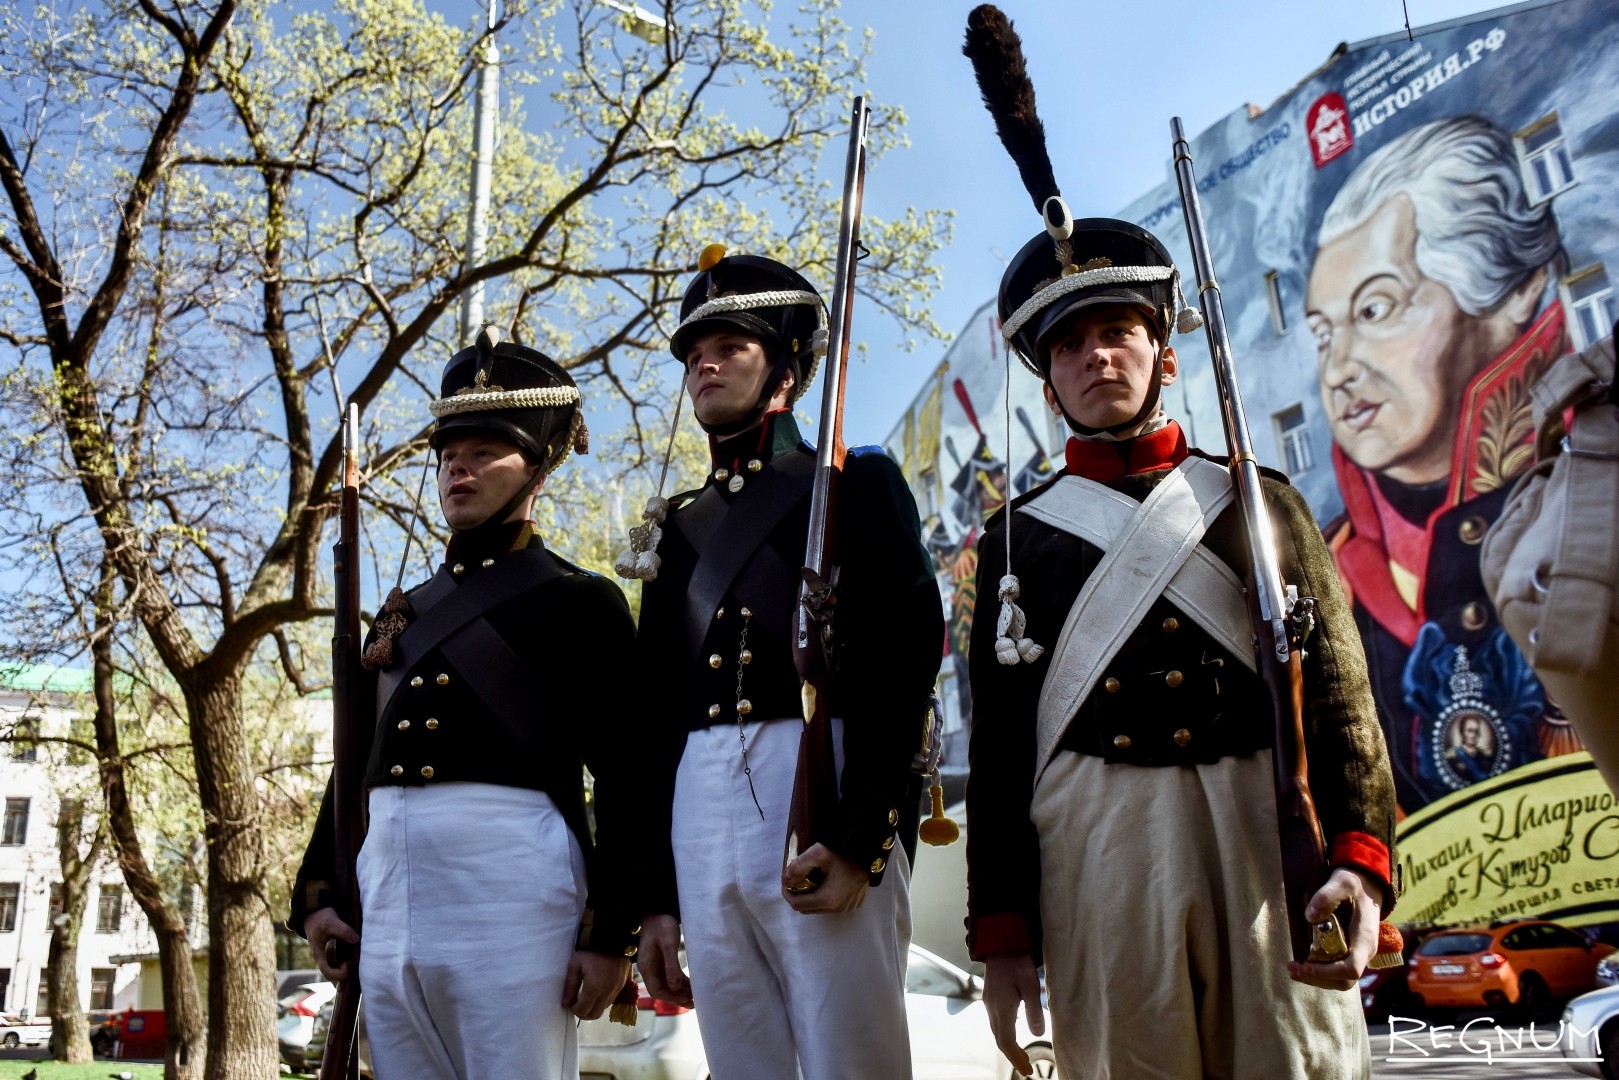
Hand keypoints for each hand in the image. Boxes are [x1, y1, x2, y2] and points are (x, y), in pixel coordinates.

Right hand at [304, 908, 358, 983]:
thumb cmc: (320, 919)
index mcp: (319, 954)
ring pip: (338, 968)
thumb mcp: (330, 921)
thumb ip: (342, 930)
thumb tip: (356, 940)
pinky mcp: (335, 951)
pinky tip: (360, 960)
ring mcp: (329, 955)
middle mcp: (324, 958)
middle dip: (345, 976)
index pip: (327, 971)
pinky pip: (342, 961)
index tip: (348, 966)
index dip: (338, 974)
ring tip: (361, 969)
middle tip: (358, 971)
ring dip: (348, 971)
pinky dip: (350, 962)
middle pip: (333, 975)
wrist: (314, 913)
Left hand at [562, 951, 631, 1019]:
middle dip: (583, 1013)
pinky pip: (611, 1001)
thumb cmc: (590, 951)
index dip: (574, 1010)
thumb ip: (570, 986)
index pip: (582, 1010)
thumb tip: (566, 1004)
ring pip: (603, 1009)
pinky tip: (596, 992)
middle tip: (577, 1005)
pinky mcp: (622, 985)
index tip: (570, 1004)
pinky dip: (602, 1001)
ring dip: (593, 1008)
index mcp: (594, 988)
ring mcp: (616, 990)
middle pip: (594, 1015)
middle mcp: (607, 992)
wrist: (612, 939)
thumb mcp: (575, 966)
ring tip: (586, 998)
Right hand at [637, 914, 691, 1006]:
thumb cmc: (662, 924)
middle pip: (662, 989)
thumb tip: (675, 987)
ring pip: (667, 984)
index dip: (671, 997)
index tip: (686, 999)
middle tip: (693, 1003)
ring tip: (695, 997)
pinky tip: (691, 985)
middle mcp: (649, 969)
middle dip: (677, 997)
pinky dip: (680, 982)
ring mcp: (655, 965)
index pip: (656, 990)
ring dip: (680, 991)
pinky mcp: (662, 960)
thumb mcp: (668, 944)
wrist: (658, 910)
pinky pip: (671, 976)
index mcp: (647, 966)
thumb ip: (671, 965)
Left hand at [781, 843, 868, 913]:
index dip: (787, 894)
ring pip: (820, 909)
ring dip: (812, 897)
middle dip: (799, 896)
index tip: (786, 881)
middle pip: (808, 909)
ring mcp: (848, 908)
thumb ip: (798, 866)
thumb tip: (785, 880)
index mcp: (828, 899)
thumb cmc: (844, 851)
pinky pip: (833, 906)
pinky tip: (826, 882)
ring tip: (812, 879)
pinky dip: (824, 897)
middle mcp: (838, 909)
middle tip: (798, 879)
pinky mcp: (855, 904)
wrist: (870, 851)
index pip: (797, 905)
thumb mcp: (818, 853)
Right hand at [983, 954, 1044, 1076]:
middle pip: (1000, 1040)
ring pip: (996, 1031)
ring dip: (1008, 1046)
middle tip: (1027, 1068)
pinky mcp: (990, 997)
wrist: (1000, 942)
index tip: (1028, 1070)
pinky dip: (1004, 1034)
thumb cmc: (1017, 961)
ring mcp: (989, 1003)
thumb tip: (1038, 1034)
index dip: (1016, 1058)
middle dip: (1013, 1056)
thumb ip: (1034, 1010)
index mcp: (1002, 1008)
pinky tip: (1013, 1032)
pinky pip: (995, 1022)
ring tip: (1021, 1055)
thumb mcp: (1030, 985)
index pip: (1006, 1042)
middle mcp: (992, 1008)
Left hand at [1288, 867, 1384, 990]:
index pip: (1352, 968)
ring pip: (1340, 979)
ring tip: (1293, 969)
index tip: (1305, 964)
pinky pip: (1336, 970)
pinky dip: (1319, 972)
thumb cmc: (1356, 885)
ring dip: (1316, 978)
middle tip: (1293, 969)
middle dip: (1318, 978)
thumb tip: (1309, 916)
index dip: (1328, 972)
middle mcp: (1364, 951)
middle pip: (1345, 980)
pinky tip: (1301, 964)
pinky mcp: (1349, 952)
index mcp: (1365, 938)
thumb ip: (1327, 896)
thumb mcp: (1342, 882)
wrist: (1367, 886)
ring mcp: (1358, 954)